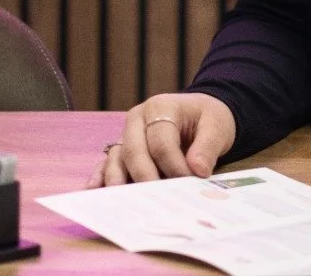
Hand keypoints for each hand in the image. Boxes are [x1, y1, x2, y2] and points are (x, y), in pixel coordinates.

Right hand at [86, 93, 236, 186]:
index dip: (173, 164)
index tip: (186, 182)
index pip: (161, 140)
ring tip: (119, 203)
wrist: (201, 115)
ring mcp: (127, 135)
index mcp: (161, 107)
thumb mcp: (217, 125)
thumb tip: (197, 170)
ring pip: (116, 158)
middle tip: (153, 201)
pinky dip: (100, 177)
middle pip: (134, 150)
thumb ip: (208, 145)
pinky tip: (93, 191)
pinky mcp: (122, 150)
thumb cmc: (208, 118)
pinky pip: (107, 163)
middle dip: (143, 177)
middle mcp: (137, 120)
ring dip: (117, 180)